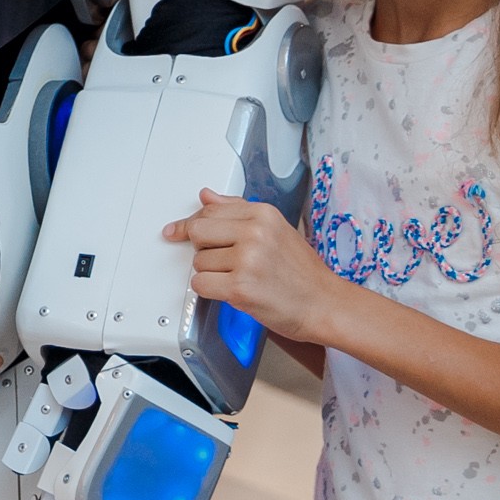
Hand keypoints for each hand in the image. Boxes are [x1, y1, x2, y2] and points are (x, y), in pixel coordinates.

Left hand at [163, 188, 353, 344]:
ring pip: (199, 262)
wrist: (323, 303)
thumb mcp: (274, 229)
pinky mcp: (240, 288)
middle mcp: (255, 232)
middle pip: (198, 231)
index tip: (177, 231)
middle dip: (203, 248)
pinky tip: (231, 290)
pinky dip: (210, 290)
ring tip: (239, 277)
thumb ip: (237, 211)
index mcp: (262, 214)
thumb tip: (206, 196)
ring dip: (210, 273)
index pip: (209, 210)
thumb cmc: (301, 271)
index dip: (191, 223)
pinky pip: (201, 284)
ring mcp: (248, 260)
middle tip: (223, 260)